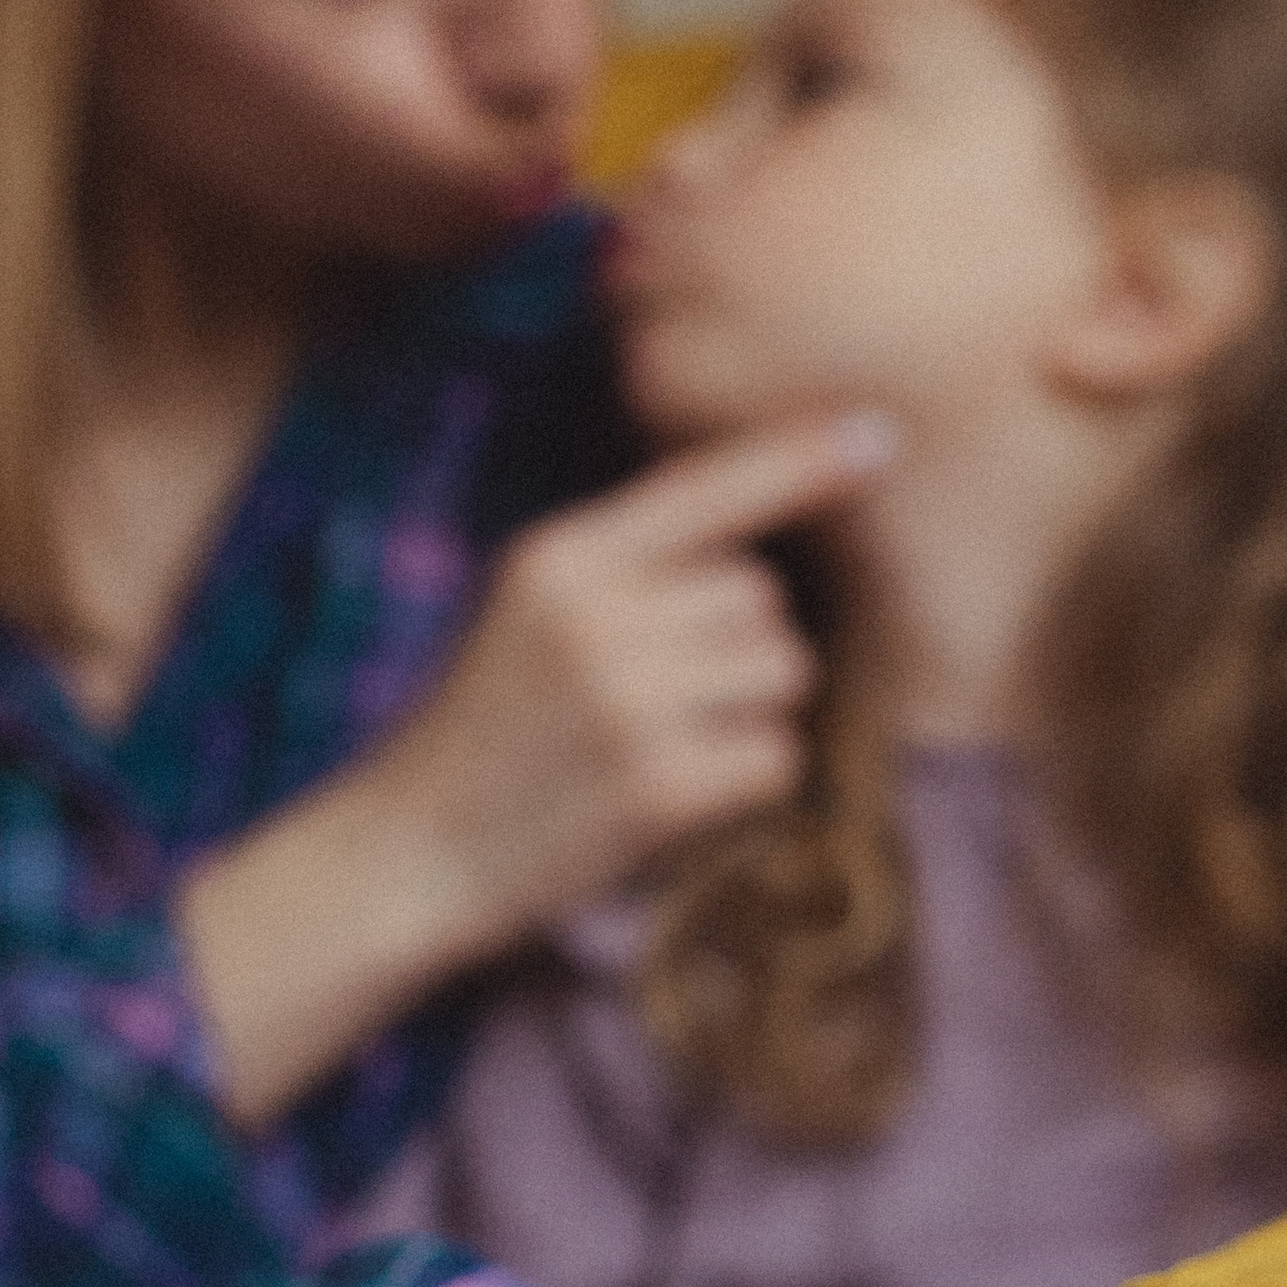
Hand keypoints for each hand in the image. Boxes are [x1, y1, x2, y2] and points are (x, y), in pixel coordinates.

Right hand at [167, 407, 896, 1125]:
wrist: (409, 853)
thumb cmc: (485, 732)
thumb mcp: (527, 613)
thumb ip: (625, 568)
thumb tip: (761, 553)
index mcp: (560, 556)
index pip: (703, 490)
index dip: (798, 459)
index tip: (877, 433)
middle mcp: (596, 615)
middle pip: (763, 599)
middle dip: (741, 647)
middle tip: (661, 700)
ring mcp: (628, 701)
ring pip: (782, 672)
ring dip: (752, 713)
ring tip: (668, 742)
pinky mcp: (658, 785)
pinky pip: (776, 756)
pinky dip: (747, 780)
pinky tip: (678, 795)